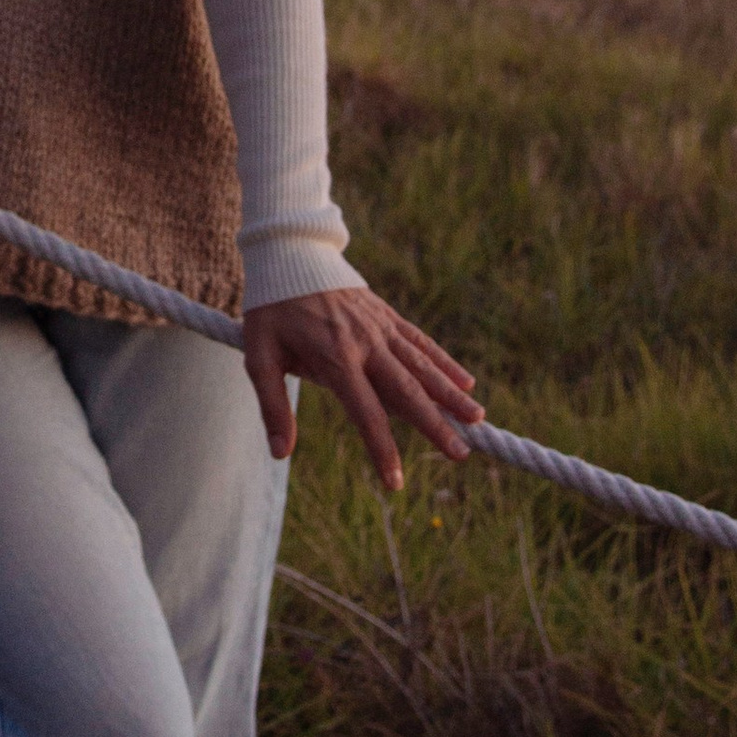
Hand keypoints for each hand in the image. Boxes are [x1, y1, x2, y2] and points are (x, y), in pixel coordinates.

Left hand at [243, 281, 481, 494]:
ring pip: (423, 365)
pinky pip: (421, 342)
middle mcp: (366, 344)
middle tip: (461, 454)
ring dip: (450, 394)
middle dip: (435, 425)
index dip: (382, 450)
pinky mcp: (387, 315)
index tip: (396, 482)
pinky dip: (445, 362)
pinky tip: (466, 382)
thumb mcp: (260, 357)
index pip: (366, 413)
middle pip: (407, 391)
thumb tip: (281, 453)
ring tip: (477, 420)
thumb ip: (273, 406)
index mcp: (336, 358)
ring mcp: (381, 328)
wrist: (290, 254)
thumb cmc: (271, 310)